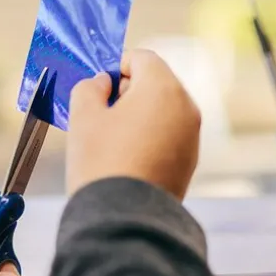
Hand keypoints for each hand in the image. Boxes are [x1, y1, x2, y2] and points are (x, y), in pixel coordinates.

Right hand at [67, 49, 200, 199]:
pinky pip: (169, 136)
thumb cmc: (102, 163)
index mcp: (163, 89)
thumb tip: (103, 84)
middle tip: (102, 113)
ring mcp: (191, 136)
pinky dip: (150, 138)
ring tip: (112, 140)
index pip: (142, 58)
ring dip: (139, 116)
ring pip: (163, 111)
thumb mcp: (83, 116)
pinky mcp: (190, 162)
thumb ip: (90, 88)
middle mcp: (186, 108)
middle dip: (129, 92)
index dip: (117, 66)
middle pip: (156, 83)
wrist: (124, 218)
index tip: (100, 86)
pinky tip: (127, 158)